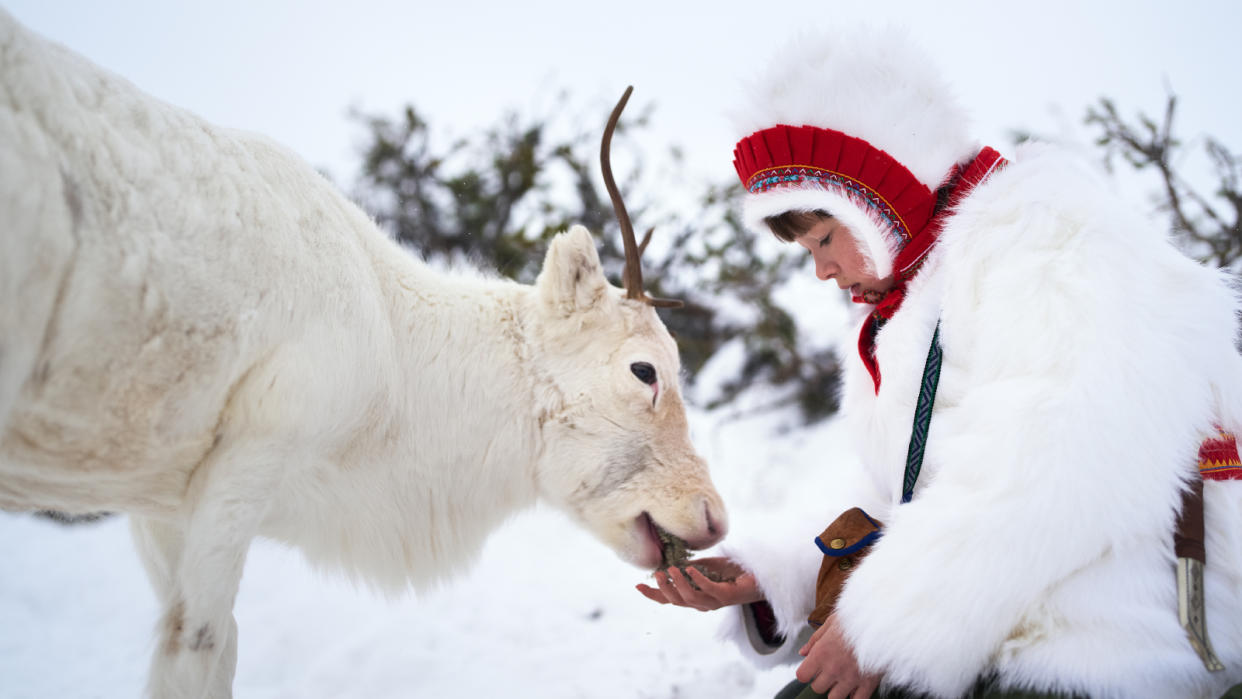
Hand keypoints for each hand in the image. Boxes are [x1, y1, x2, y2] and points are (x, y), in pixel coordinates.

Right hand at [635, 557, 761, 610]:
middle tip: (657, 573)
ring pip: (690, 598)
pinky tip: (691, 568)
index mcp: (695, 598)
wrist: (759, 576)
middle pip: (677, 602)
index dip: (653, 594)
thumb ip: (691, 566)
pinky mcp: (727, 595)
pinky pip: (709, 590)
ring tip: (672, 569)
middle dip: (664, 589)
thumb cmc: (732, 571)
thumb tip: (673, 559)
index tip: (637, 585)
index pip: (670, 600)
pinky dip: (698, 580)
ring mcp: (715, 602)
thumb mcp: (707, 566)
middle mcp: (703, 604)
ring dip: (679, 583)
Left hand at [795, 614, 880, 697]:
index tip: (812, 668)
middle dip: (822, 681)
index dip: (806, 672)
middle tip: (829, 671)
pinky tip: (856, 688)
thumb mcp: (831, 622)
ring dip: (837, 690)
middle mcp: (833, 668)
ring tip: (843, 680)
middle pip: (817, 688)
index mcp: (821, 653)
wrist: (884, 621)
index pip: (802, 676)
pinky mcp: (868, 684)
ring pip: (834, 698)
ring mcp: (850, 678)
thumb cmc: (857, 618)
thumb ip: (815, 639)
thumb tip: (803, 652)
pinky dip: (854, 697)